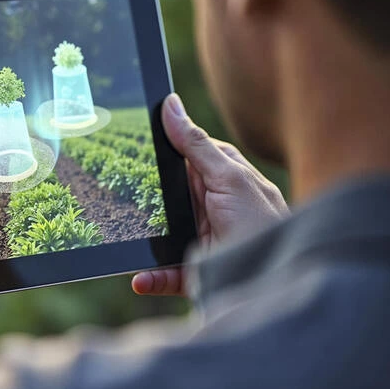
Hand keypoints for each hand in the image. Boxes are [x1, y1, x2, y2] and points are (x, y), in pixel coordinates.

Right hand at [131, 94, 287, 295]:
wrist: (276, 284)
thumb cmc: (261, 226)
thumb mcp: (228, 178)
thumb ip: (195, 144)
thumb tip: (170, 104)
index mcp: (222, 176)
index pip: (187, 151)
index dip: (161, 143)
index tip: (131, 133)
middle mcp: (209, 204)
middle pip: (167, 192)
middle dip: (143, 193)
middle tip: (113, 184)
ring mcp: (200, 237)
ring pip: (159, 232)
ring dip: (142, 239)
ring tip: (123, 234)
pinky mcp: (194, 270)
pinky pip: (164, 272)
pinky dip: (150, 277)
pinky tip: (140, 279)